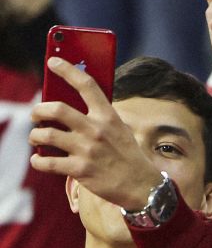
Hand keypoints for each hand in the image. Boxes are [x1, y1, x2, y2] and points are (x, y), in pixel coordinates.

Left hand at [28, 57, 160, 209]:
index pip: (86, 85)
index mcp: (108, 116)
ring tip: (37, 138)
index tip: (53, 61)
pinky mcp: (79, 170)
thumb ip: (98, 118)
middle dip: (38, 110)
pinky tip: (40, 160)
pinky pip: (46, 162)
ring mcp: (87, 150)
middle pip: (56, 109)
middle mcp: (96, 130)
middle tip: (36, 115)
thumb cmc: (126, 155)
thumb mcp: (119, 130)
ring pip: (45, 135)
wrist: (141, 185)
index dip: (67, 70)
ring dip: (35, 135)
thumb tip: (67, 108)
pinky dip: (38, 161)